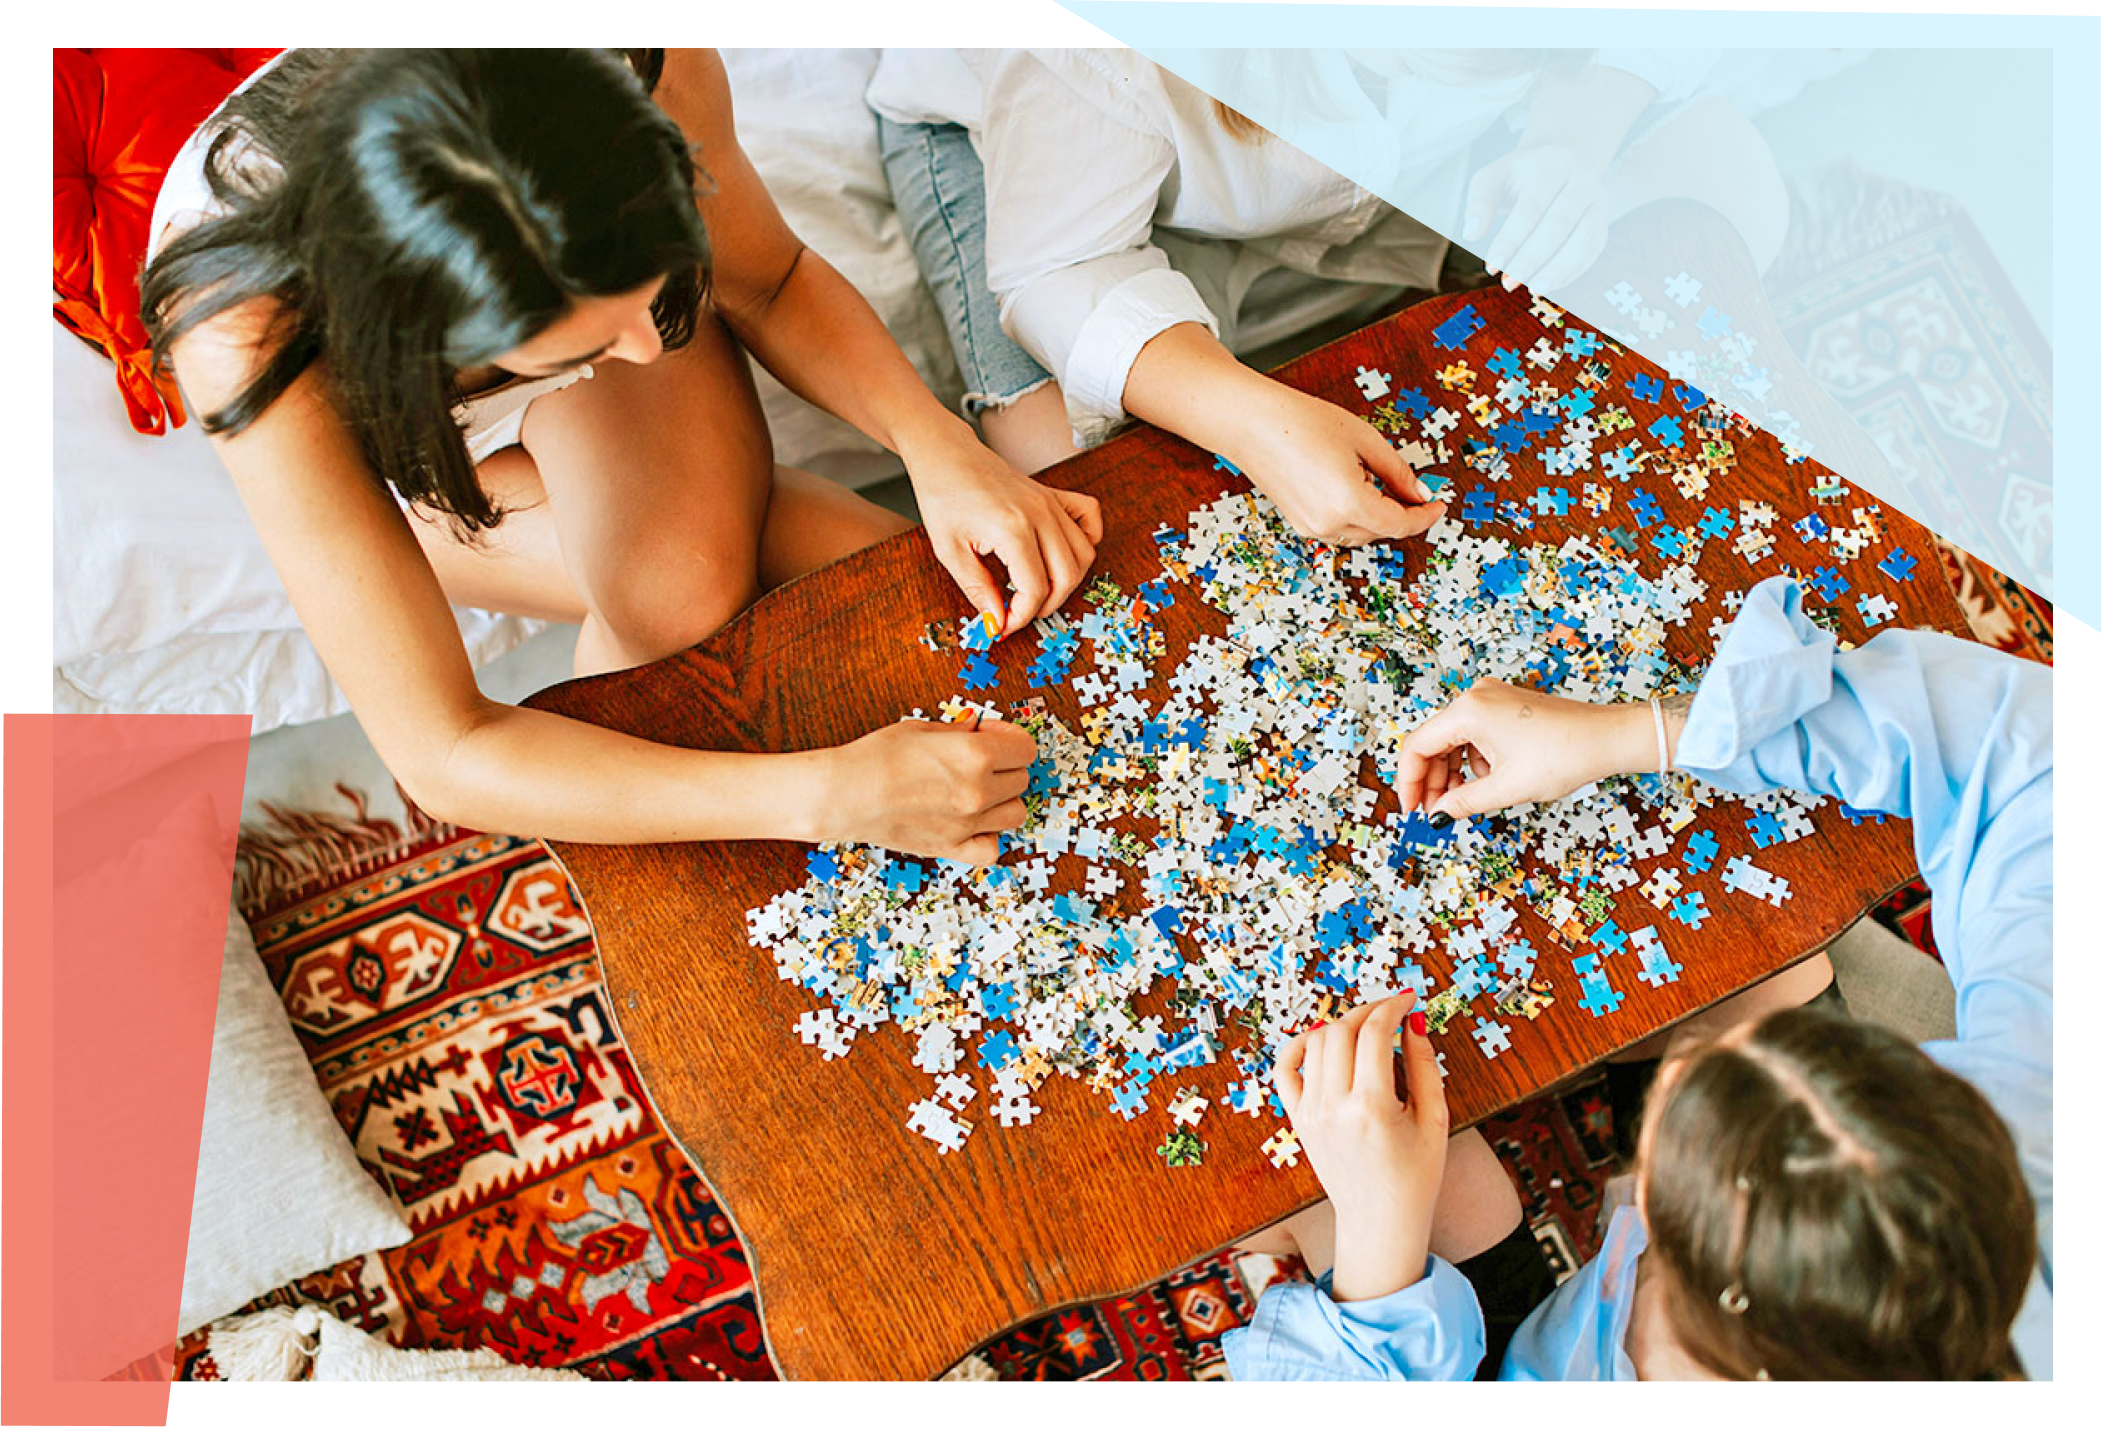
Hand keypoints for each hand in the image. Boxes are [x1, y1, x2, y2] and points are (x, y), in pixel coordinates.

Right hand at [820, 718, 1036, 863]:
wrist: (844, 794)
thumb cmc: (875, 757)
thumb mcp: (921, 728)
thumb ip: (959, 731)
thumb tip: (978, 729)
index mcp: (975, 755)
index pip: (1025, 749)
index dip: (1012, 738)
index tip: (994, 735)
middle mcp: (978, 791)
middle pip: (1020, 780)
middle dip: (1005, 767)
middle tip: (980, 762)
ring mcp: (968, 824)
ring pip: (1015, 814)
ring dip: (1002, 801)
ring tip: (978, 792)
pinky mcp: (952, 848)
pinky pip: (992, 849)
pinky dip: (988, 837)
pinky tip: (973, 825)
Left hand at [905, 432, 1102, 637]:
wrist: (946, 455)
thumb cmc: (943, 496)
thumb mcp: (950, 551)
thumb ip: (978, 589)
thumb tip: (996, 620)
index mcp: (1013, 529)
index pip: (1035, 589)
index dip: (1021, 616)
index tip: (1004, 625)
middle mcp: (1040, 515)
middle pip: (1066, 576)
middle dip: (1045, 605)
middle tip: (1019, 613)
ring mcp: (1051, 503)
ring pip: (1084, 554)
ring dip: (1067, 580)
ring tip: (1039, 590)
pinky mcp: (1053, 494)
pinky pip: (1090, 517)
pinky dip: (1087, 539)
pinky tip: (1064, 553)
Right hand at [1230, 385, 1446, 546]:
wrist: (1250, 423)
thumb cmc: (1300, 422)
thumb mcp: (1364, 439)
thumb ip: (1398, 471)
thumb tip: (1420, 493)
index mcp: (1348, 502)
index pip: (1400, 524)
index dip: (1425, 516)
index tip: (1438, 505)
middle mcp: (1328, 523)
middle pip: (1382, 532)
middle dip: (1402, 513)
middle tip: (1412, 487)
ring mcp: (1311, 527)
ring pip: (1361, 534)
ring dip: (1378, 516)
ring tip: (1374, 479)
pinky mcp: (1300, 524)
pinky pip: (1340, 529)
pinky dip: (1356, 516)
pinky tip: (1352, 486)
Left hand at [1273, 992, 1448, 1300]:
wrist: (1380, 1222)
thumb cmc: (1415, 1175)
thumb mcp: (1434, 1119)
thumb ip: (1425, 1065)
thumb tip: (1414, 1021)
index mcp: (1372, 1108)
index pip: (1375, 1033)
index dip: (1393, 1007)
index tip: (1409, 999)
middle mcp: (1334, 1107)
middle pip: (1342, 1030)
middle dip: (1369, 1010)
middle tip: (1391, 1010)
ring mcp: (1310, 1113)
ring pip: (1317, 1043)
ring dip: (1342, 1025)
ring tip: (1368, 1029)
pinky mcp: (1298, 1120)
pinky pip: (1285, 1069)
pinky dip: (1298, 1045)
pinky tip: (1321, 1038)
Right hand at [1395, 677, 1657, 818]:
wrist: (1607, 738)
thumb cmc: (1566, 753)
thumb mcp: (1507, 788)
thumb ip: (1462, 803)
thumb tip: (1437, 814)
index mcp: (1469, 711)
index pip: (1417, 746)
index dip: (1409, 782)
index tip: (1412, 808)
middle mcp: (1476, 697)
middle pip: (1433, 742)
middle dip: (1432, 780)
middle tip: (1436, 812)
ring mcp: (1492, 698)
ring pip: (1453, 740)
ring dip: (1454, 773)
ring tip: (1465, 800)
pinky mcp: (1505, 706)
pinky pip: (1474, 734)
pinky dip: (1474, 760)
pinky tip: (1490, 780)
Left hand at [1465, 144, 1610, 294]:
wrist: (1560, 164)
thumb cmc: (1521, 175)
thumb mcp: (1494, 176)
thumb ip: (1479, 200)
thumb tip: (1472, 233)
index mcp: (1554, 163)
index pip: (1532, 207)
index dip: (1512, 240)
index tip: (1493, 266)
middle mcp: (1583, 180)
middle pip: (1559, 224)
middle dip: (1532, 258)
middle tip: (1508, 283)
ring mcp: (1598, 202)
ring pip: (1584, 240)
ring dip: (1557, 269)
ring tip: (1531, 289)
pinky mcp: (1602, 224)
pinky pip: (1591, 252)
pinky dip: (1570, 273)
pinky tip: (1546, 285)